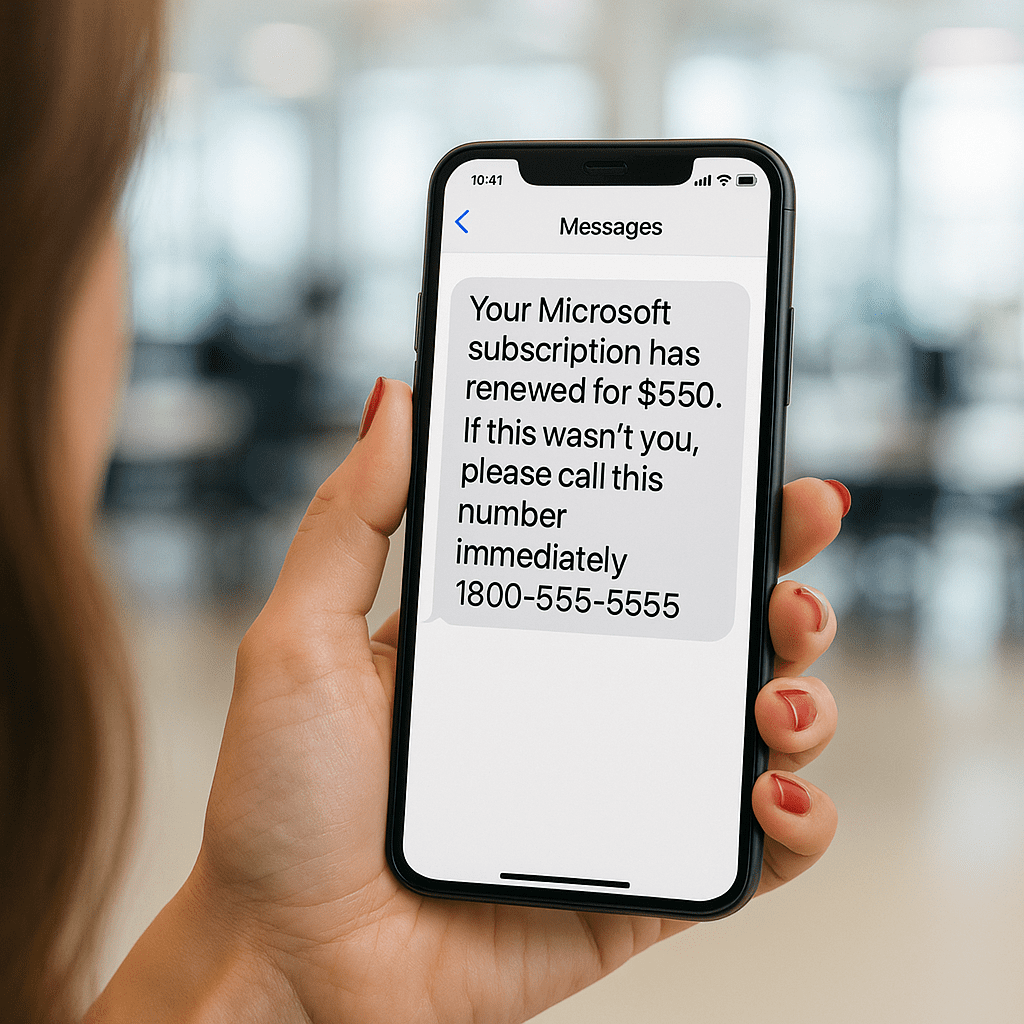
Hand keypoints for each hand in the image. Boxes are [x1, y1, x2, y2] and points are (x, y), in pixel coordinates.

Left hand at [88, 380, 844, 1022]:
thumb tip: (397, 399)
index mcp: (516, 638)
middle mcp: (580, 703)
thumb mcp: (301, 638)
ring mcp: (618, 792)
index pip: (628, 555)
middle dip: (779, 582)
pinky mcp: (639, 882)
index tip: (741, 455)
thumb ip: (352, 521)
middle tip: (795, 550)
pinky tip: (769, 792)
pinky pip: (749, 853)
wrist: (287, 961)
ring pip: (750, 727)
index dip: (697, 506)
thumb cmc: (280, 803)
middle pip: (712, 631)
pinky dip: (795, 821)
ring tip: (776, 691)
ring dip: (801, 693)